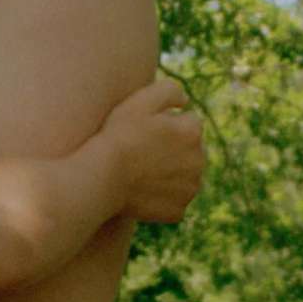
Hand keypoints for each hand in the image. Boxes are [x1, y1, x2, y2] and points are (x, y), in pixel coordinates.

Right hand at [101, 77, 204, 223]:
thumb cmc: (119, 134)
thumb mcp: (141, 99)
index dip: (166, 122)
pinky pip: (174, 197)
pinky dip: (162, 193)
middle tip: (142, 148)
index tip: (146, 128)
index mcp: (192, 133)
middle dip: (174, 147)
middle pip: (190, 149)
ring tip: (141, 168)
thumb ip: (170, 90)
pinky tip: (141, 187)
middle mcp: (199, 162)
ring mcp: (190, 190)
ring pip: (184, 174)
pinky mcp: (179, 211)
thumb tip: (186, 101)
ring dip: (171, 170)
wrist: (103, 176)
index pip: (189, 121)